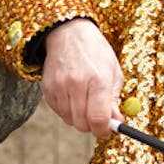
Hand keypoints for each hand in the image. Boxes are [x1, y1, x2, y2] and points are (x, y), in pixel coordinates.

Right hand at [39, 19, 122, 135]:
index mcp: (98, 80)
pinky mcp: (47, 88)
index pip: (98, 118)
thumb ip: (115, 99)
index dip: (104, 130)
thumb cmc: (95, 52)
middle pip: (82, 124)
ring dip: (78, 117)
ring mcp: (59, 86)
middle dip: (92, 126)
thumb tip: (116, 122)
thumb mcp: (113, 71)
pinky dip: (67, 109)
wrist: (68, 33)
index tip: (107, 129)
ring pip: (69, 120)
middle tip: (97, 117)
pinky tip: (72, 94)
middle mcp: (76, 84)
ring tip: (84, 100)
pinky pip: (58, 112)